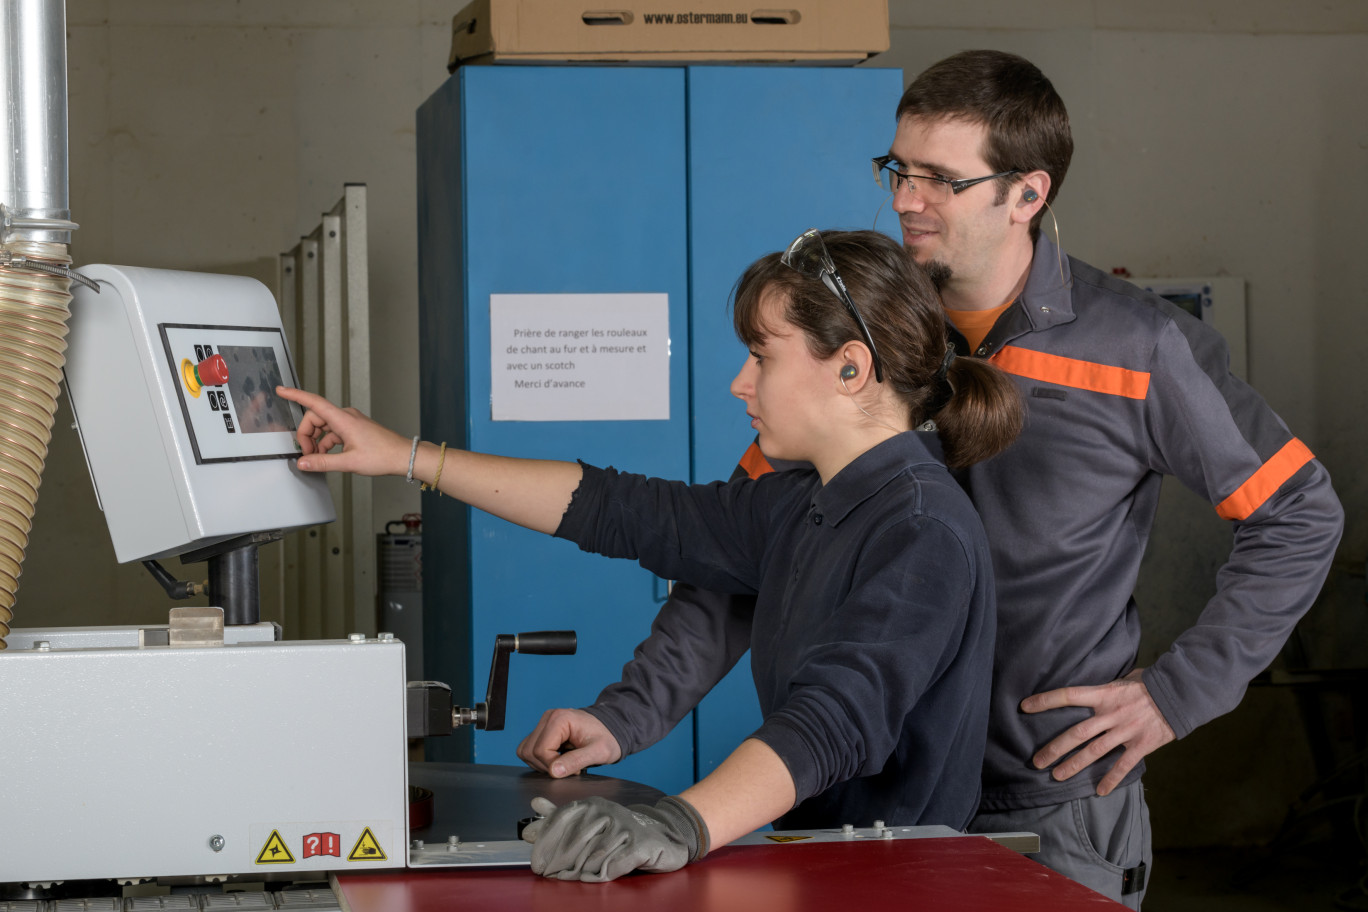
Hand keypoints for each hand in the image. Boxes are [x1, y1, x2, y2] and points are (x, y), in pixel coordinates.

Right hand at [276, 386, 410, 476]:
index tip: (281, 390)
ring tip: (317, 458)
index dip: (295, 395)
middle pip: (315, 418)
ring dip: (316, 441)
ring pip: (324, 426)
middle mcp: (346, 416)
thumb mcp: (349, 462)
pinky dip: (326, 443)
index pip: (314, 402)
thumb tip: (304, 463)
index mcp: (343, 419)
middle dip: (306, 435)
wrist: (403, 456)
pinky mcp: (354, 429)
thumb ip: (323, 462)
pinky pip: (333, 432)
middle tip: (306, 455)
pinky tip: (327, 457)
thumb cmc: (383, 456)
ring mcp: (351, 422)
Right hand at [517, 708, 622, 777]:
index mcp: (560, 719)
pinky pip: (529, 749)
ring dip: (542, 764)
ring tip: (564, 762)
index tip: (575, 769)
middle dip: (547, 766)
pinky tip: (558, 759)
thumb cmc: (608, 738)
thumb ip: (576, 760)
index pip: (541, 750)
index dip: (554, 766)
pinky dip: (540, 760)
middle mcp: (548, 717)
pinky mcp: (543, 731)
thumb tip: (553, 772)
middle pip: (530, 751)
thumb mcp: (599, 752)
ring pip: (526, 751)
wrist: (612, 729)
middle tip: (570, 767)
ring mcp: (544, 723)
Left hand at [521, 795, 705, 881]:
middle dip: (560, 866)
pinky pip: (612, 867)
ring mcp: (624, 827)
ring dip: (582, 873)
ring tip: (579, 878)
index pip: (559, 824)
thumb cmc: (621, 832)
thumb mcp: (590, 820)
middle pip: (572, 844)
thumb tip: (535, 804)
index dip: (544, 848)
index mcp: (591, 805)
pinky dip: (604, 875)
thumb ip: (561, 816)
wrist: (662, 835)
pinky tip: (602, 876)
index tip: (538, 866)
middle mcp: (607, 811)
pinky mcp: (639, 844)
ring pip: (591, 859)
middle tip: (555, 877)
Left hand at [1020, 668, 1175, 795]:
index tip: (1025, 707)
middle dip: (1055, 748)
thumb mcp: (1122, 679)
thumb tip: (1090, 692)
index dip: (1046, 700)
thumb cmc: (1149, 683)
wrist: (1180, 692)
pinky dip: (1111, 779)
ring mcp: (1126, 730)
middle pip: (1077, 732)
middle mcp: (1111, 714)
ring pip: (1095, 751)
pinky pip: (1123, 765)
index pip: (1069, 695)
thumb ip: (1105, 689)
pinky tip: (1099, 791)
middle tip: (1037, 761)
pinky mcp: (1142, 744)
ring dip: (1074, 765)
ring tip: (1057, 776)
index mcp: (1104, 694)